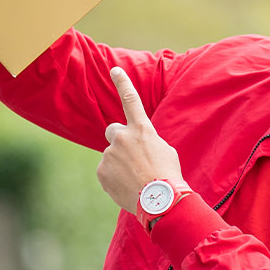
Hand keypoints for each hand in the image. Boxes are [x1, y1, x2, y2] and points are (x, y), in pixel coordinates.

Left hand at [95, 68, 185, 212]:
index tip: (114, 69)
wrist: (160, 200)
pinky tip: (127, 186)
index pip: (131, 99)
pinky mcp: (102, 170)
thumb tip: (135, 146)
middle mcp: (122, 137)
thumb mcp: (164, 150)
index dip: (122, 82)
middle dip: (119, 140)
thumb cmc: (167, 175)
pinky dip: (114, 178)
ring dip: (119, 164)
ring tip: (135, 178)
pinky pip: (106, 171)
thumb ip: (146, 141)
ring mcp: (110, 153)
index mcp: (142, 129)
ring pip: (111, 155)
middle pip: (112, 130)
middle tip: (130, 157)